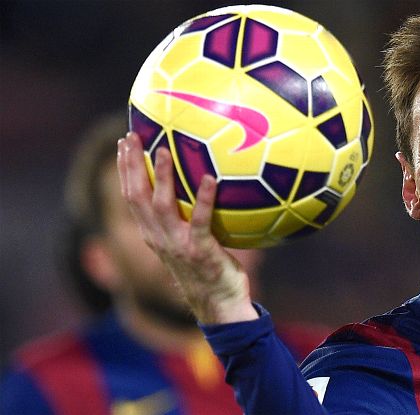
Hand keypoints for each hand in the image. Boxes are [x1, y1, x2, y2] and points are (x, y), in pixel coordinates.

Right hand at [117, 132, 258, 323]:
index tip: (123, 143)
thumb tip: (202, 185)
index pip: (131, 197)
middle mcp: (159, 238)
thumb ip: (188, 220)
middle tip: (132, 135)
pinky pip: (201, 220)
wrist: (220, 306)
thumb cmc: (209, 272)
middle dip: (132, 165)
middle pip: (137, 196)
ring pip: (161, 205)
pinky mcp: (200, 251)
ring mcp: (178, 245)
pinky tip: (210, 178)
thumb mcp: (189, 244)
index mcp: (153, 235)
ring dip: (161, 177)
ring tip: (164, 150)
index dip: (125, 170)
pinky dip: (204, 198)